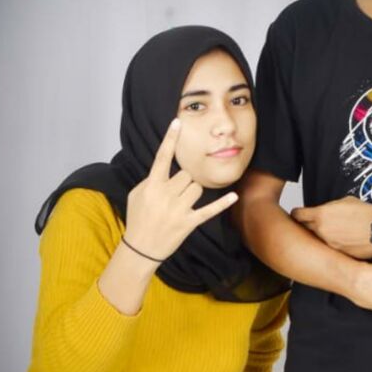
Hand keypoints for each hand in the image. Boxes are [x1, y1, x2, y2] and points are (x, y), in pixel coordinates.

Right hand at [123, 119, 237, 261]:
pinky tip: (234, 196)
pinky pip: (209, 209)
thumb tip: (166, 169)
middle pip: (187, 174)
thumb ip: (151, 179)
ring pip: (197, 187)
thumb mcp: (137, 194)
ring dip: (193, 192)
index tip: (178, 123)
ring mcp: (178, 209)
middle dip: (184, 180)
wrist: (140, 248)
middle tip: (175, 193)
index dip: (170, 139)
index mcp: (152, 186)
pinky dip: (222, 203)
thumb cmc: (138, 218)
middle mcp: (166, 195)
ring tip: (181, 203)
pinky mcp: (189, 222)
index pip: (162, 157)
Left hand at [291, 196, 371, 257]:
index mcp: (321, 214)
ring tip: (335, 233)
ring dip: (321, 237)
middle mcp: (321, 231)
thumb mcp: (346, 201)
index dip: (297, 214)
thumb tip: (323, 211)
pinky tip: (343, 242)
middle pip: (304, 229)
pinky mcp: (337, 255)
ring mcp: (328, 245)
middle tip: (314, 224)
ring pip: (317, 240)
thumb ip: (329, 207)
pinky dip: (332, 246)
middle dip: (307, 226)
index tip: (299, 214)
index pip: (297, 215)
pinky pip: (329, 250)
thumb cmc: (368, 214)